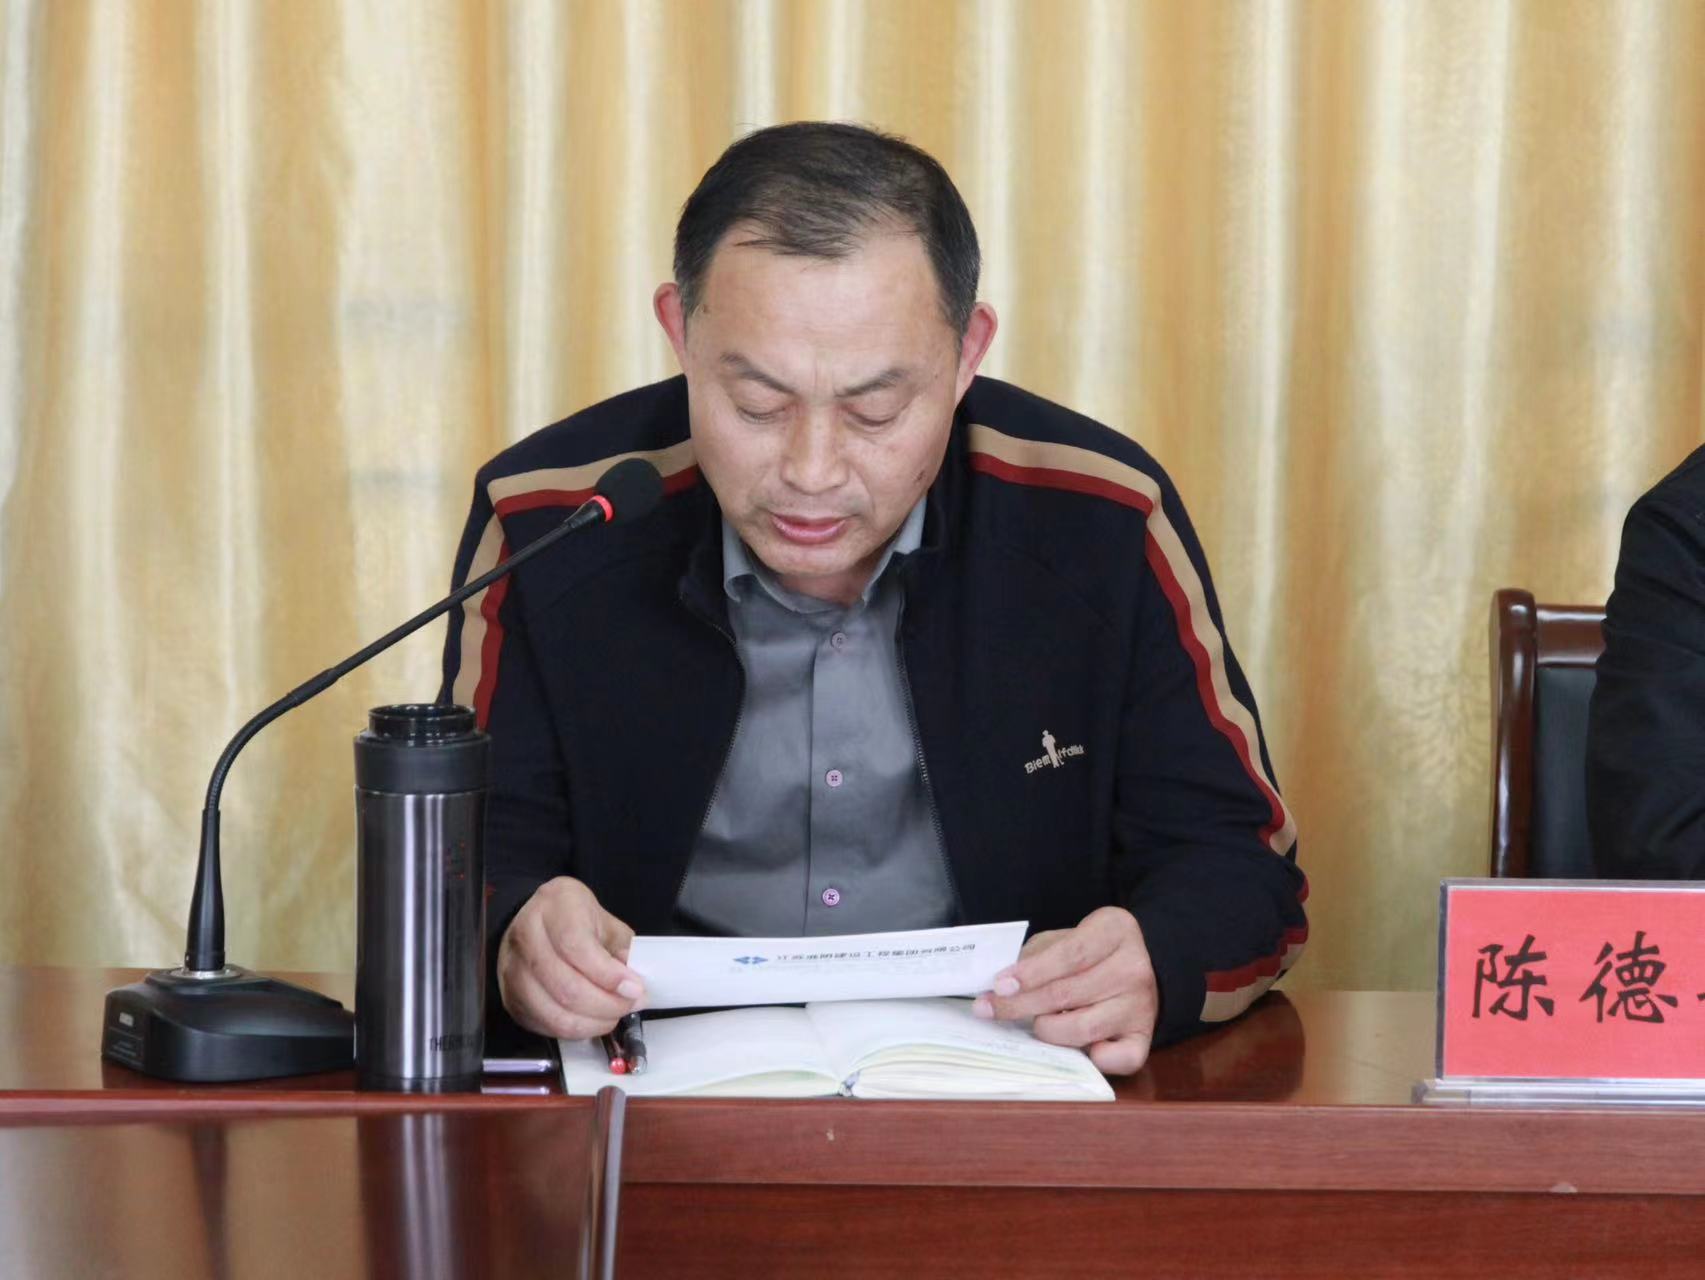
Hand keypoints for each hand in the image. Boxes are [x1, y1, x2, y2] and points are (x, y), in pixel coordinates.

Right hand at [496, 876, 644, 1039]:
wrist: (537, 921)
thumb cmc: (577, 921)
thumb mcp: (606, 923)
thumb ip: (622, 948)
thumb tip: (631, 979)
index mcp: (555, 905)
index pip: (576, 946)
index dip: (608, 974)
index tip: (634, 987)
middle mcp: (526, 935)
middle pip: (565, 986)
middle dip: (606, 1004)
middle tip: (630, 1004)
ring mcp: (513, 970)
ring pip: (554, 1013)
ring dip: (593, 1022)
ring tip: (615, 1014)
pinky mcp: (511, 999)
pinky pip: (546, 1026)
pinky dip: (576, 1031)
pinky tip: (594, 1019)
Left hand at [971, 906, 1158, 1074]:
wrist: (1135, 967)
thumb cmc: (1087, 954)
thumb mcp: (1062, 938)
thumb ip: (1036, 956)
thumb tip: (1003, 988)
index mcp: (1115, 931)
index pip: (1069, 954)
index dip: (1031, 973)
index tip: (999, 985)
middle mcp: (1134, 967)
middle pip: (1068, 993)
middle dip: (1022, 1005)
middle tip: (992, 1010)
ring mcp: (1142, 1006)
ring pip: (1083, 1029)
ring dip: (1048, 1030)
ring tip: (1035, 1024)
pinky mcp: (1145, 1038)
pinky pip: (1120, 1059)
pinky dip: (1096, 1060)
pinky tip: (1080, 1050)